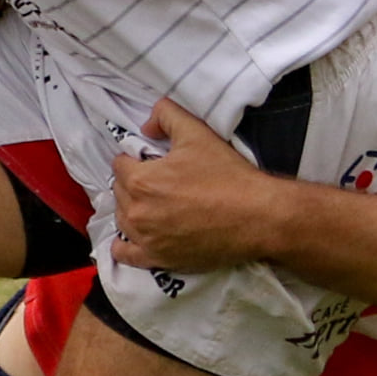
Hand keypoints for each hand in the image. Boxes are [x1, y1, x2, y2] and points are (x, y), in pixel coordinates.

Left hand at [111, 98, 281, 272]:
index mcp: (141, 180)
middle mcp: (137, 212)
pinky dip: (124, 246)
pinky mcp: (158, 260)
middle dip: (134, 184)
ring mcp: (146, 239)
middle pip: (120, 192)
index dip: (136, 159)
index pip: (120, 165)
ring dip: (132, 210)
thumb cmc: (227, 175)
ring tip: (153, 206)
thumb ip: (166, 115)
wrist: (256, 217)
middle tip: (159, 182)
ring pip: (123, 219)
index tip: (153, 163)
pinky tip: (132, 239)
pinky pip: (125, 255)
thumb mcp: (197, 132)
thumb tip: (147, 125)